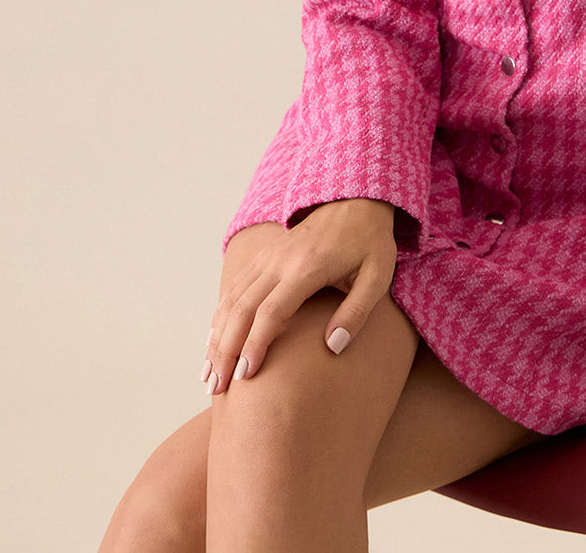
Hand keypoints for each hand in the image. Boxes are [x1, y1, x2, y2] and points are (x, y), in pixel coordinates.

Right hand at [201, 198, 397, 396]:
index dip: (255, 345)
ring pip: (232, 298)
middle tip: (215, 386)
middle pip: (242, 308)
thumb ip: (357, 312)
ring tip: (208, 373)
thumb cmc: (370, 243)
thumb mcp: (377, 276)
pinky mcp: (266, 256)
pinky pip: (236, 287)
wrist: (357, 200)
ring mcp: (270, 257)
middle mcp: (280, 261)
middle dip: (225, 349)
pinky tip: (213, 339)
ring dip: (217, 336)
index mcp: (307, 268)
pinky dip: (220, 315)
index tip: (244, 376)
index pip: (271, 312)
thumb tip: (333, 347)